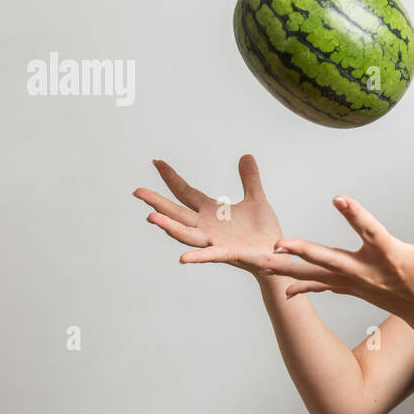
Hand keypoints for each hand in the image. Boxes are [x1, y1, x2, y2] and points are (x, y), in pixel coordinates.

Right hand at [134, 154, 285, 276]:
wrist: (276, 255)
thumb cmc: (263, 230)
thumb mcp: (256, 199)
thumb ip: (250, 179)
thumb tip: (246, 155)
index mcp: (212, 212)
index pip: (186, 192)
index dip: (172, 178)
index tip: (157, 162)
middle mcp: (207, 227)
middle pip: (177, 213)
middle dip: (157, 203)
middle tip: (138, 191)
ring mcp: (214, 241)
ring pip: (186, 234)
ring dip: (169, 226)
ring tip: (151, 217)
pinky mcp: (227, 254)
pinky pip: (210, 255)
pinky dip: (197, 257)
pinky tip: (183, 258)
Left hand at [260, 194, 413, 324]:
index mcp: (390, 256)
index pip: (371, 232)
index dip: (356, 215)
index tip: (339, 199)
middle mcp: (368, 271)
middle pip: (330, 258)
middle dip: (304, 250)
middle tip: (279, 243)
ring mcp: (358, 283)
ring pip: (318, 273)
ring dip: (290, 268)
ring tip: (262, 263)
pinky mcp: (354, 289)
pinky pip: (323, 286)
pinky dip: (303, 285)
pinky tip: (283, 287)